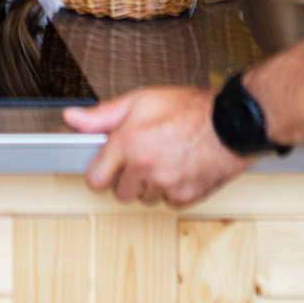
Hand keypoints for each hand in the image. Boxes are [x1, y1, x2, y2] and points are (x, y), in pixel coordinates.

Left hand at [65, 87, 252, 206]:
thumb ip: (102, 114)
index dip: (100, 172)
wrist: (231, 123)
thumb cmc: (190, 109)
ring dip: (148, 185)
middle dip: (126, 178)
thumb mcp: (140, 100)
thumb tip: (72, 119)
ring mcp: (165, 185)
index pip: (95, 179)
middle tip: (139, 158)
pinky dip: (170, 190)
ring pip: (144, 198)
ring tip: (162, 159)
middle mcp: (144, 167)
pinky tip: (177, 169)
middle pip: (120, 192)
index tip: (106, 166)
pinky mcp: (185, 197)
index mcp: (128, 143)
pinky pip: (166, 202)